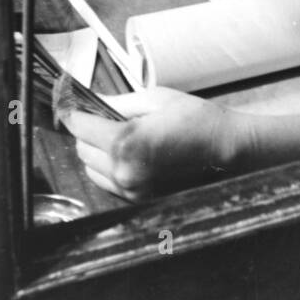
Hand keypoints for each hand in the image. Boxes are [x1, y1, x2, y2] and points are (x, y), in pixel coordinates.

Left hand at [60, 87, 237, 199]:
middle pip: (81, 149)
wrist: (228, 151)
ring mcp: (132, 189)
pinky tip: (129, 155)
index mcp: (126, 142)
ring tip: (119, 138)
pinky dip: (109, 168)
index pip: (80, 126)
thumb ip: (119, 102)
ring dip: (96, 152)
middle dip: (87, 131)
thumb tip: (92, 101)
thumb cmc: (198, 120)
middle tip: (104, 118)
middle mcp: (124, 171)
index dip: (73, 112)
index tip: (70, 105)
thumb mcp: (157, 99)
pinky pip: (108, 183)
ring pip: (91, 169)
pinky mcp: (140, 200)